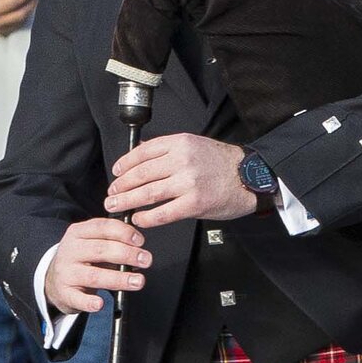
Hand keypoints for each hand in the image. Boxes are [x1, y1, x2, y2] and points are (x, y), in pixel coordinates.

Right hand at [48, 216, 149, 314]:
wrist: (53, 280)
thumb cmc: (81, 260)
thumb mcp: (91, 243)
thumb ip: (113, 242)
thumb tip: (139, 248)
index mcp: (78, 233)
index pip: (101, 227)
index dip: (123, 232)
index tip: (140, 241)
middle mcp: (70, 251)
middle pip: (100, 250)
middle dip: (127, 254)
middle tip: (146, 260)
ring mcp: (65, 272)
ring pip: (94, 275)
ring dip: (119, 279)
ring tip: (137, 281)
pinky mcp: (64, 292)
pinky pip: (77, 298)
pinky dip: (89, 302)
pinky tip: (100, 303)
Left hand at [107, 133, 254, 227]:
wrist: (251, 177)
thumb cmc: (224, 163)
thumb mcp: (195, 145)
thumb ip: (168, 150)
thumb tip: (140, 154)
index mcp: (180, 143)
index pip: (142, 152)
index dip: (125, 164)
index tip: (117, 173)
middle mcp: (183, 160)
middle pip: (141, 174)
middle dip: (121, 186)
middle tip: (111, 194)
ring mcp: (189, 182)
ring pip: (148, 193)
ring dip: (127, 201)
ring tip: (116, 206)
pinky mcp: (195, 203)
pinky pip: (163, 212)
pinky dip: (147, 217)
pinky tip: (139, 219)